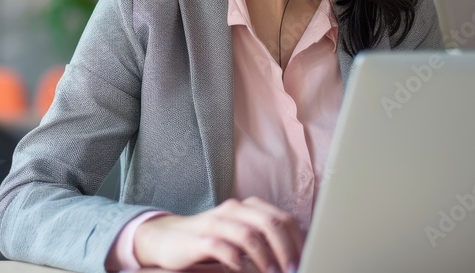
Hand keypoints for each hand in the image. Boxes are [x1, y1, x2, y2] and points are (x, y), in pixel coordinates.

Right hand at [133, 196, 303, 272]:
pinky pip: (222, 247)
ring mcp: (216, 222)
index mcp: (248, 207)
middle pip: (270, 223)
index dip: (298, 239)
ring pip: (248, 235)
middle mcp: (233, 210)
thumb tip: (294, 254)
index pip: (283, 218)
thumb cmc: (210, 238)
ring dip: (265, 257)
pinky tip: (241, 269)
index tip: (306, 258)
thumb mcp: (240, 233)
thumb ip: (263, 238)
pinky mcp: (200, 239)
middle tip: (293, 268)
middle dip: (286, 248)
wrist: (168, 237)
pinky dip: (236, 260)